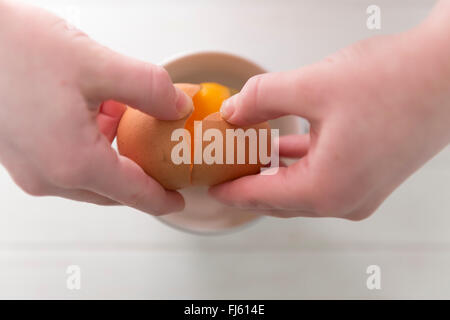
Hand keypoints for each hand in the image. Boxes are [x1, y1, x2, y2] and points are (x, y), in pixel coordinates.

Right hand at [0, 1, 192, 214]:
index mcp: (72, 162)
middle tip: (162, 152)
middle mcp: (48, 176)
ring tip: (124, 116)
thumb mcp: (97, 64)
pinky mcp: (19, 155)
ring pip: (89, 175)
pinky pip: (67, 163)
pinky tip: (95, 112)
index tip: (178, 201)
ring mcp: (29, 169)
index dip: (160, 199)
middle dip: (139, 172)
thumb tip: (177, 107)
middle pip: (111, 189)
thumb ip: (149, 89)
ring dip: (114, 153)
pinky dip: (90, 146)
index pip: (132, 193)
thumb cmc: (13, 49)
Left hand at [210, 2, 449, 219]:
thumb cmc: (394, 81)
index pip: (262, 198)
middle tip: (224, 164)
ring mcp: (362, 192)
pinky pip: (323, 178)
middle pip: (281, 198)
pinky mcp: (372, 176)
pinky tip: (283, 146)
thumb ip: (262, 98)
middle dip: (249, 182)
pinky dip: (299, 165)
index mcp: (328, 189)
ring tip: (247, 153)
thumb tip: (234, 111)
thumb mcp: (312, 85)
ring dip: (274, 173)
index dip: (230, 191)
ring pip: (302, 189)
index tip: (209, 186)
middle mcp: (346, 200)